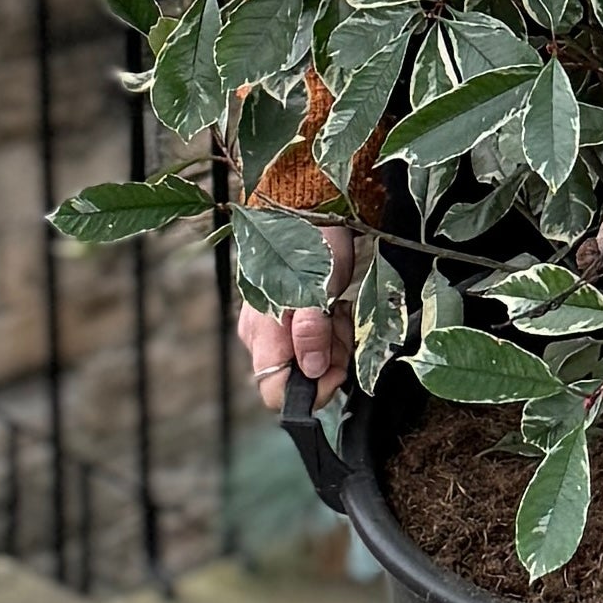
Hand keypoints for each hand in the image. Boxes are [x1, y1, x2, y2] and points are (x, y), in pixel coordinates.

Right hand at [239, 230, 365, 411]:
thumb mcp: (318, 289)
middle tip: (342, 327)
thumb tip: (312, 370)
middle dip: (328, 361)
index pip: (275, 393)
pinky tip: (333, 309)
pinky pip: (310, 341)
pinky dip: (328, 331)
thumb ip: (311, 331)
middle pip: (298, 378)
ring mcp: (272, 328)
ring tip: (338, 312)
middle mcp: (261, 337)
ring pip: (308, 360)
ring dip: (332, 344)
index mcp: (262, 335)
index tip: (336, 368)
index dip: (310, 392)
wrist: (308, 209)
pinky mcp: (285, 318)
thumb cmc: (311, 246)